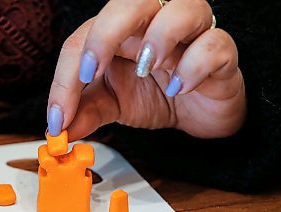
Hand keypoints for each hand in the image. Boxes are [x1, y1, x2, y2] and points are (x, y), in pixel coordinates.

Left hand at [47, 0, 245, 140]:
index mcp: (121, 32)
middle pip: (128, 3)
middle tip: (89, 72)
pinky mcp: (222, 52)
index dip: (64, 78)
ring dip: (158, 36)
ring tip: (146, 67)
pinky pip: (214, 44)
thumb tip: (59, 130)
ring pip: (182, 7)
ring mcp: (191, 33)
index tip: (58, 120)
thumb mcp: (114, 104)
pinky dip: (195, 64)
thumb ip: (87, 111)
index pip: (84, 38)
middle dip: (103, 35)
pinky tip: (179, 88)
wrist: (199, 112)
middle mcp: (154, 22)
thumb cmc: (157, 95)